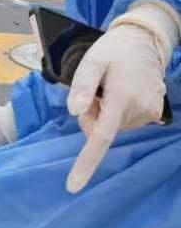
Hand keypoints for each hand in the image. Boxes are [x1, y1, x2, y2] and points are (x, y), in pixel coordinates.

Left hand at [66, 22, 169, 192]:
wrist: (144, 41)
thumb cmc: (113, 50)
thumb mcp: (92, 60)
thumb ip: (83, 85)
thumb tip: (75, 112)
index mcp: (120, 97)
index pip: (102, 136)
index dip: (87, 162)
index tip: (73, 186)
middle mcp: (139, 110)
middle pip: (102, 130)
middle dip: (91, 116)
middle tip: (94, 91)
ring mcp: (149, 113)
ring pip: (113, 126)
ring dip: (105, 112)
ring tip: (110, 87)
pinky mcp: (154, 113)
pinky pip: (125, 121)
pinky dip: (117, 111)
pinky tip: (121, 91)